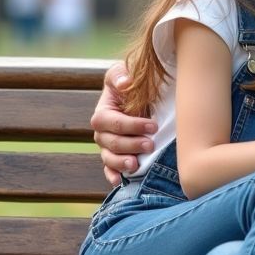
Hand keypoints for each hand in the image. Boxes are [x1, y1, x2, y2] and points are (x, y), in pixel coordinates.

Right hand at [91, 61, 156, 185]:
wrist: (137, 94)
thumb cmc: (129, 82)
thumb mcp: (122, 72)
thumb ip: (120, 75)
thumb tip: (125, 84)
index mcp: (103, 112)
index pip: (111, 122)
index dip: (130, 125)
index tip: (152, 125)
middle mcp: (102, 132)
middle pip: (110, 142)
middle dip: (130, 144)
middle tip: (150, 145)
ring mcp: (107, 146)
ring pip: (108, 158)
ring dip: (121, 162)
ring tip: (136, 165)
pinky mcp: (115, 156)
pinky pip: (108, 169)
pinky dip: (112, 176)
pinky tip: (118, 182)